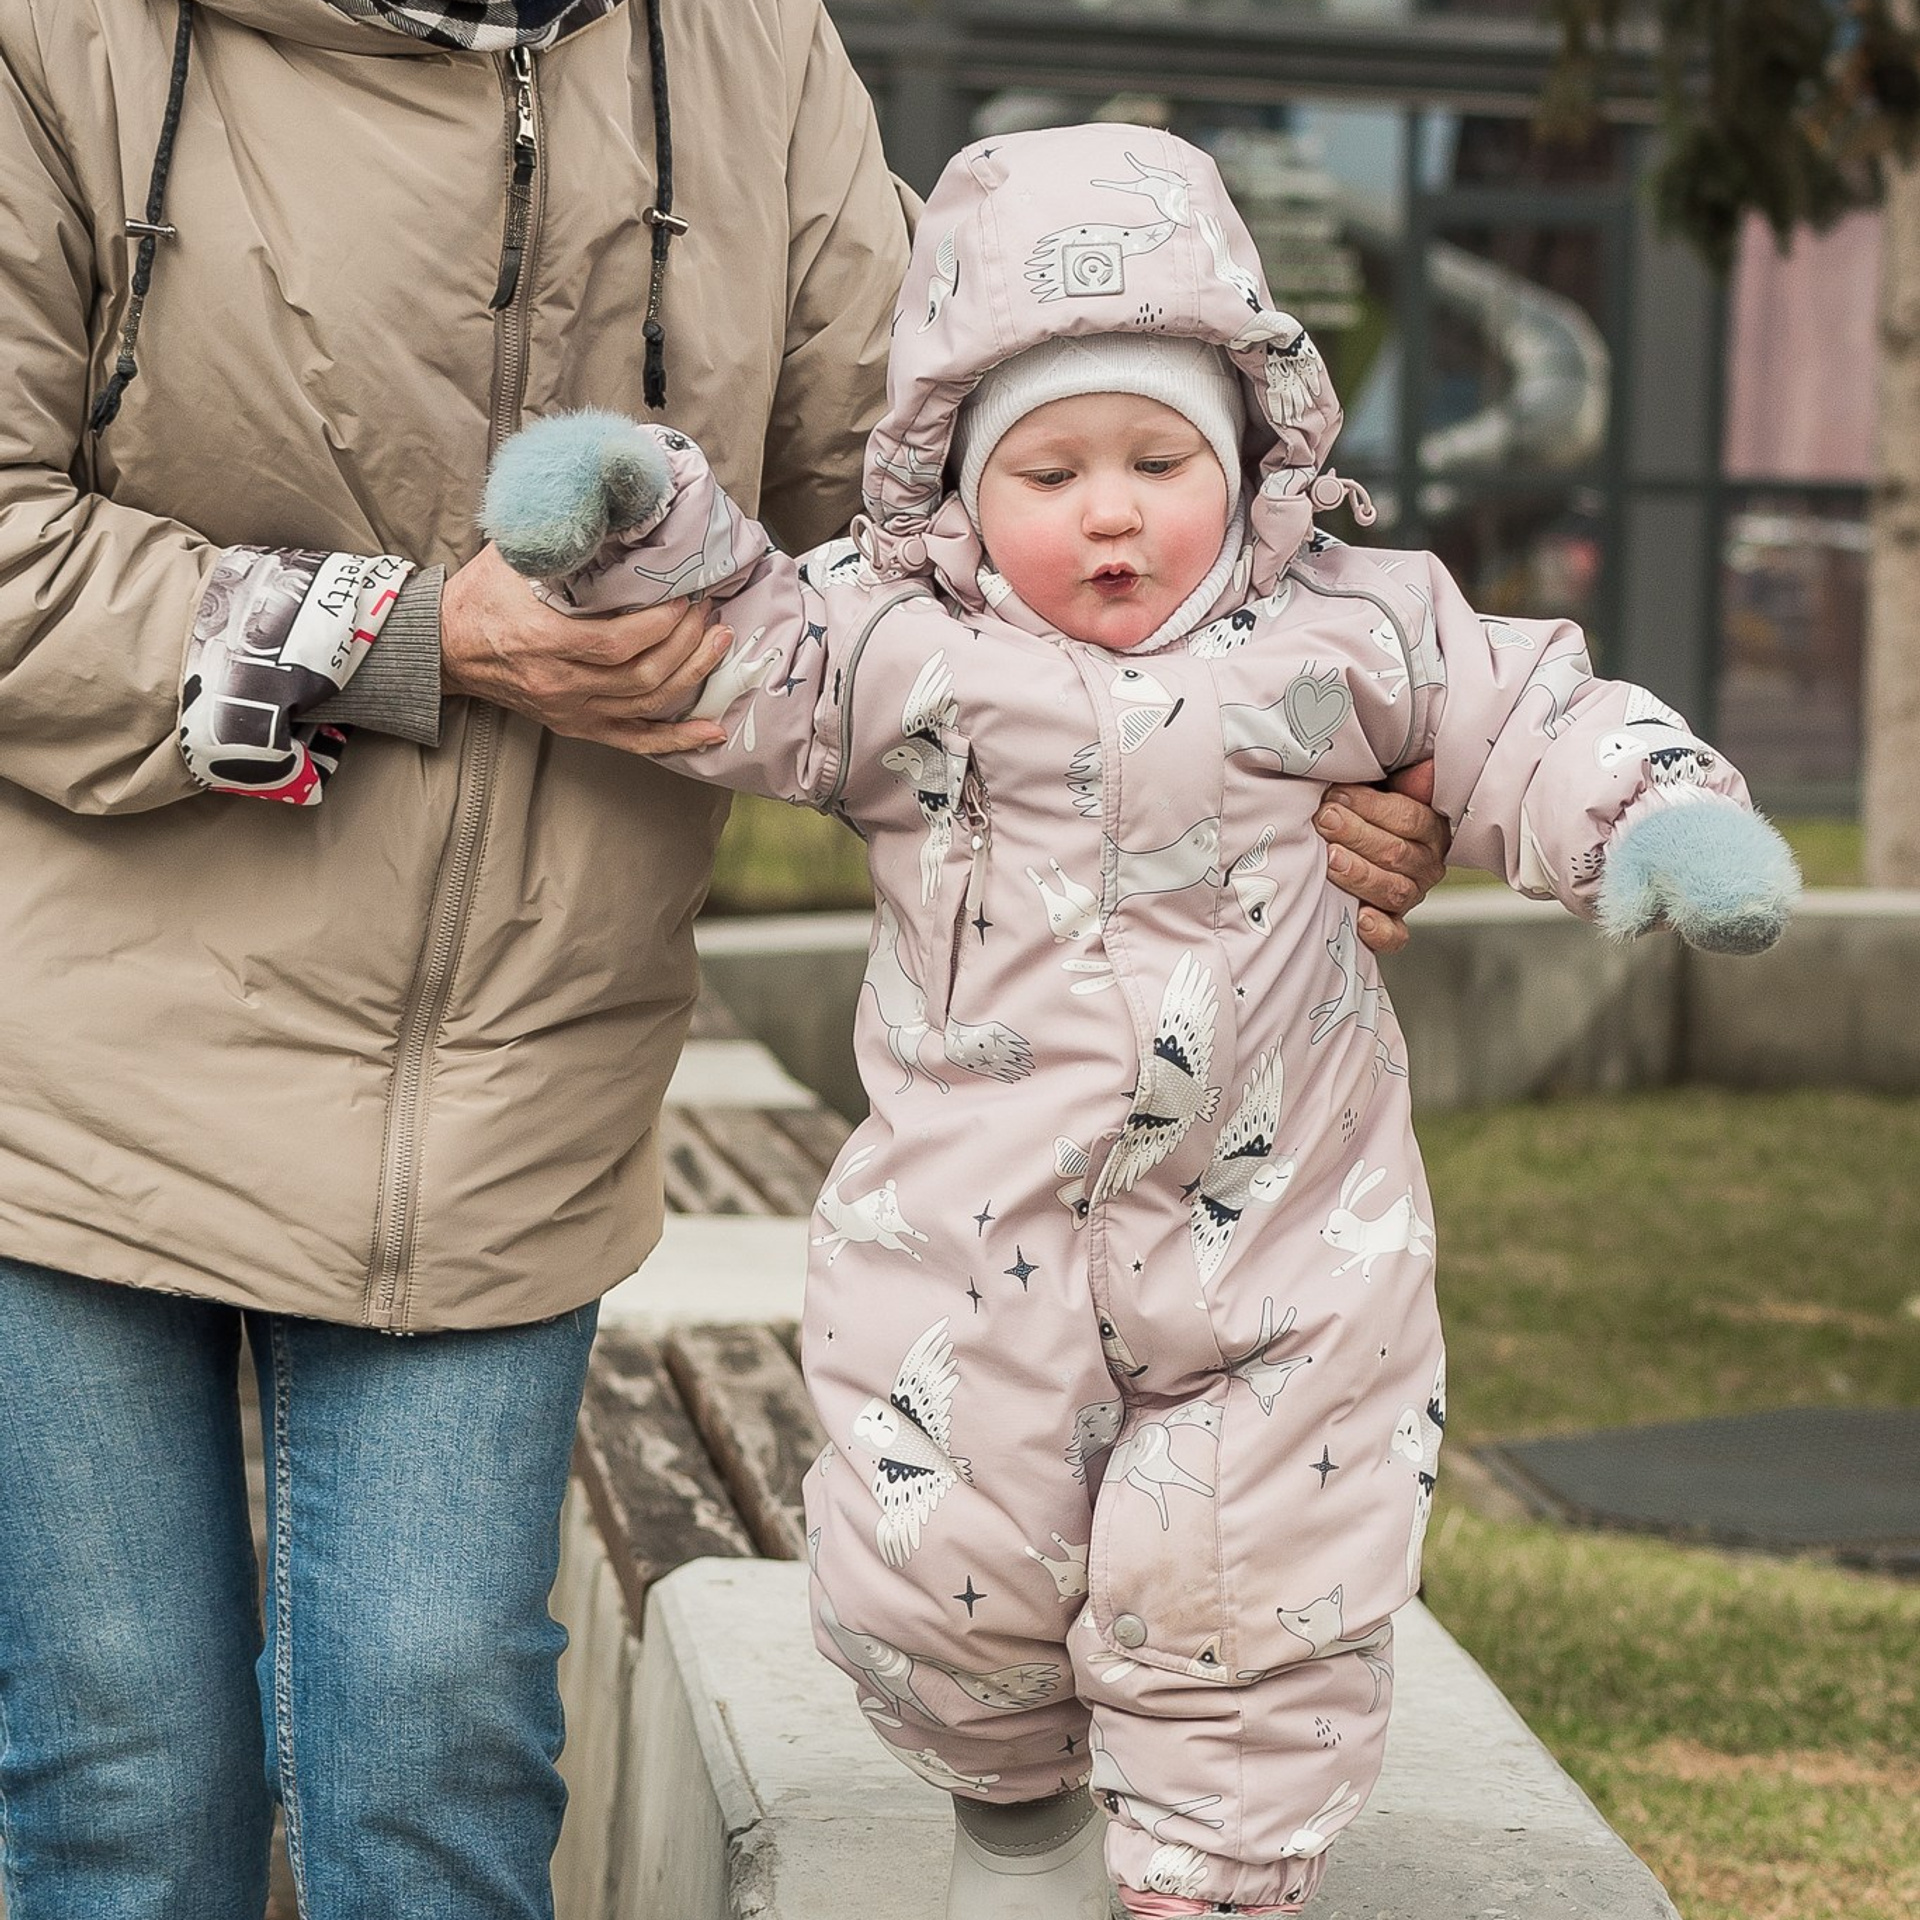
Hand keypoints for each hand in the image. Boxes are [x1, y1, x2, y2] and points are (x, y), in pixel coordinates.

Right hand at [439, 543, 729, 752]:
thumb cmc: (483, 594)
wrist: (447, 646)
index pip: (617, 643)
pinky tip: (711, 731)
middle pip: (640, 675)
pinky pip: (634, 741)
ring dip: (691, 675)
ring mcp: (571, 710)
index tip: (684, 598)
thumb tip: (614, 505)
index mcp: (542, 641)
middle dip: (685, 643)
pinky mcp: (577, 725)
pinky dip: (676, 738)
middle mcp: (559, 684)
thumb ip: (561, 536)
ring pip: (646, 704)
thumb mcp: (515, 554)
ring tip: (718, 644)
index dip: (660, 625)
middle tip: (708, 612)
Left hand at [1315, 760, 1450, 955]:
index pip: (1410, 819)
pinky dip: (1379, 930)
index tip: (1338, 795)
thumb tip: (1424, 771)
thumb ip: (1403, 777)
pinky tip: (1360, 919)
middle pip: (1398, 853)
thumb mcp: (1381, 781)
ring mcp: (1409, 895)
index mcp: (1430, 828)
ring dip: (1360, 873)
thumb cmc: (1359, 806)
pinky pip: (1395, 936)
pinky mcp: (1392, 924)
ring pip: (1393, 889)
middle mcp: (1425, 864)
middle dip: (1358, 834)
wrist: (1345, 840)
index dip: (1373, 807)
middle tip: (1325, 819)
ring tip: (1331, 858)